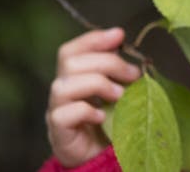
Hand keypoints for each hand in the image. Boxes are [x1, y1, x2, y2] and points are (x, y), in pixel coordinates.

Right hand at [45, 28, 140, 167]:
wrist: (100, 155)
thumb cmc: (112, 118)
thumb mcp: (119, 88)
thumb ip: (119, 69)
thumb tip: (126, 43)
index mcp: (74, 76)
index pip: (71, 50)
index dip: (93, 39)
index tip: (120, 35)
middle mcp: (61, 90)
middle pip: (70, 63)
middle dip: (106, 62)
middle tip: (132, 74)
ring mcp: (57, 110)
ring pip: (63, 86)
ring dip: (97, 85)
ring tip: (120, 95)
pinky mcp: (59, 132)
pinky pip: (64, 115)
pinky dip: (86, 111)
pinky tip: (103, 116)